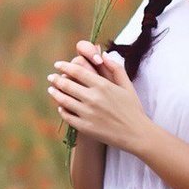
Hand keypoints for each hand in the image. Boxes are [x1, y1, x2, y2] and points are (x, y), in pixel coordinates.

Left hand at [48, 39, 153, 153]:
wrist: (136, 134)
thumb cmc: (133, 108)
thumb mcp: (127, 86)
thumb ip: (115, 68)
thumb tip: (103, 54)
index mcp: (102, 85)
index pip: (77, 71)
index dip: (65, 67)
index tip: (58, 65)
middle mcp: (93, 98)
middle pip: (67, 84)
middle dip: (56, 79)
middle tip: (51, 76)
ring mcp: (87, 113)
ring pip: (64, 100)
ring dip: (55, 93)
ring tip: (51, 89)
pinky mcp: (85, 127)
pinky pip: (68, 116)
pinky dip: (62, 110)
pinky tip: (60, 106)